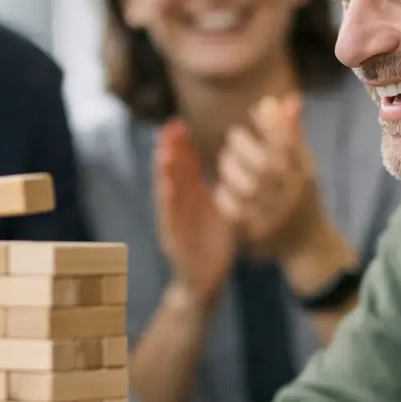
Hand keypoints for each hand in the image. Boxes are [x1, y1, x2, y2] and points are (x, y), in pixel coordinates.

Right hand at [154, 119, 235, 302]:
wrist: (205, 278)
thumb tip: (237, 160)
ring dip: (164, 173)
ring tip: (163, 152)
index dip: (180, 146)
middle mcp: (180, 205)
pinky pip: (171, 219)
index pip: (184, 167)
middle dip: (169, 151)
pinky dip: (168, 203)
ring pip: (168, 193)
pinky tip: (167, 188)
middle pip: (173, 174)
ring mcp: (174, 222)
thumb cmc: (213, 240)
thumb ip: (223, 185)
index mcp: (192, 197)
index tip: (177, 123)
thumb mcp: (220, 209)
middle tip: (169, 128)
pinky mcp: (174, 240)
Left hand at [212, 94, 324, 259]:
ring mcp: (273, 214)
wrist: (306, 242)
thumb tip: (286, 99)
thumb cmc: (300, 192)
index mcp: (304, 173)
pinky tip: (225, 187)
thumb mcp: (303, 162)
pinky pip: (231, 207)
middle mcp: (291, 194)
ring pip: (245, 184)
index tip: (260, 107)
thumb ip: (292, 132)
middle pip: (264, 163)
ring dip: (230, 167)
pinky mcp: (254, 231)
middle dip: (243, 143)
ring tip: (227, 161)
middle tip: (234, 139)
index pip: (288, 142)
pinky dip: (224, 193)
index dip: (272, 121)